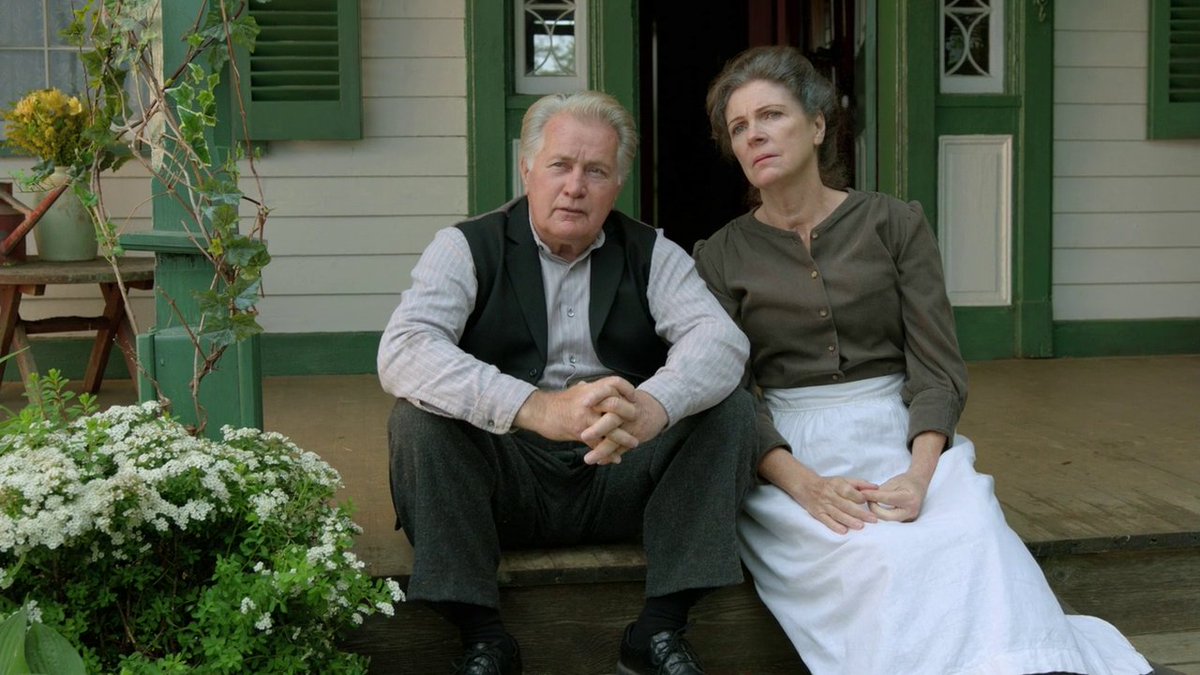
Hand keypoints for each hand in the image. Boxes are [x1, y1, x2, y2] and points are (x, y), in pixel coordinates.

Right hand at [513, 376, 636, 441]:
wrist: (540, 412)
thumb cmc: (557, 402)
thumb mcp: (575, 391)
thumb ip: (587, 389)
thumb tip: (591, 385)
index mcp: (590, 389)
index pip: (614, 383)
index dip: (627, 389)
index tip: (633, 398)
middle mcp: (590, 401)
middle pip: (617, 406)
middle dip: (630, 415)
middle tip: (638, 421)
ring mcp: (585, 417)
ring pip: (610, 427)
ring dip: (624, 437)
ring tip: (634, 443)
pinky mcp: (579, 431)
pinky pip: (598, 443)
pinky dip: (608, 452)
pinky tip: (615, 458)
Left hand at [583, 389, 667, 464]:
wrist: (656, 408)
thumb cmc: (631, 399)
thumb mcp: (619, 390)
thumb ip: (601, 390)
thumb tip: (580, 385)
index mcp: (621, 396)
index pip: (608, 392)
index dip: (597, 396)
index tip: (585, 403)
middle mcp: (627, 412)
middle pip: (613, 420)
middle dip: (598, 429)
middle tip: (583, 436)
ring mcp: (631, 426)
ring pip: (616, 439)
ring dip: (601, 450)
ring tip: (588, 459)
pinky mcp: (636, 437)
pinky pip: (622, 448)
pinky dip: (610, 456)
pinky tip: (600, 461)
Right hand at [794, 473, 879, 534]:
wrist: (805, 486)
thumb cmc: (828, 484)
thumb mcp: (842, 480)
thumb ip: (860, 484)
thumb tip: (876, 487)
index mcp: (837, 485)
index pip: (848, 491)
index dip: (858, 497)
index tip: (868, 501)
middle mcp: (830, 495)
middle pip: (845, 505)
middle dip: (859, 513)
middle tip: (872, 519)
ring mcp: (823, 505)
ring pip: (837, 514)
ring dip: (849, 520)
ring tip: (860, 526)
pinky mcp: (818, 514)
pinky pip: (826, 521)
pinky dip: (834, 526)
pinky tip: (843, 531)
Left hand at [859, 471, 929, 521]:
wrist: (918, 485)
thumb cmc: (905, 482)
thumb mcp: (892, 482)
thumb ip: (879, 491)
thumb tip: (863, 495)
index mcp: (909, 498)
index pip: (886, 499)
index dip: (872, 496)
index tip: (861, 493)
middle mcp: (911, 511)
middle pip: (886, 516)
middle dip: (874, 509)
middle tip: (868, 500)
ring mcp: (910, 519)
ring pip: (888, 522)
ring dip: (877, 514)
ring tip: (871, 504)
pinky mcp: (906, 523)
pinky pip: (891, 523)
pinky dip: (882, 517)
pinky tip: (876, 511)